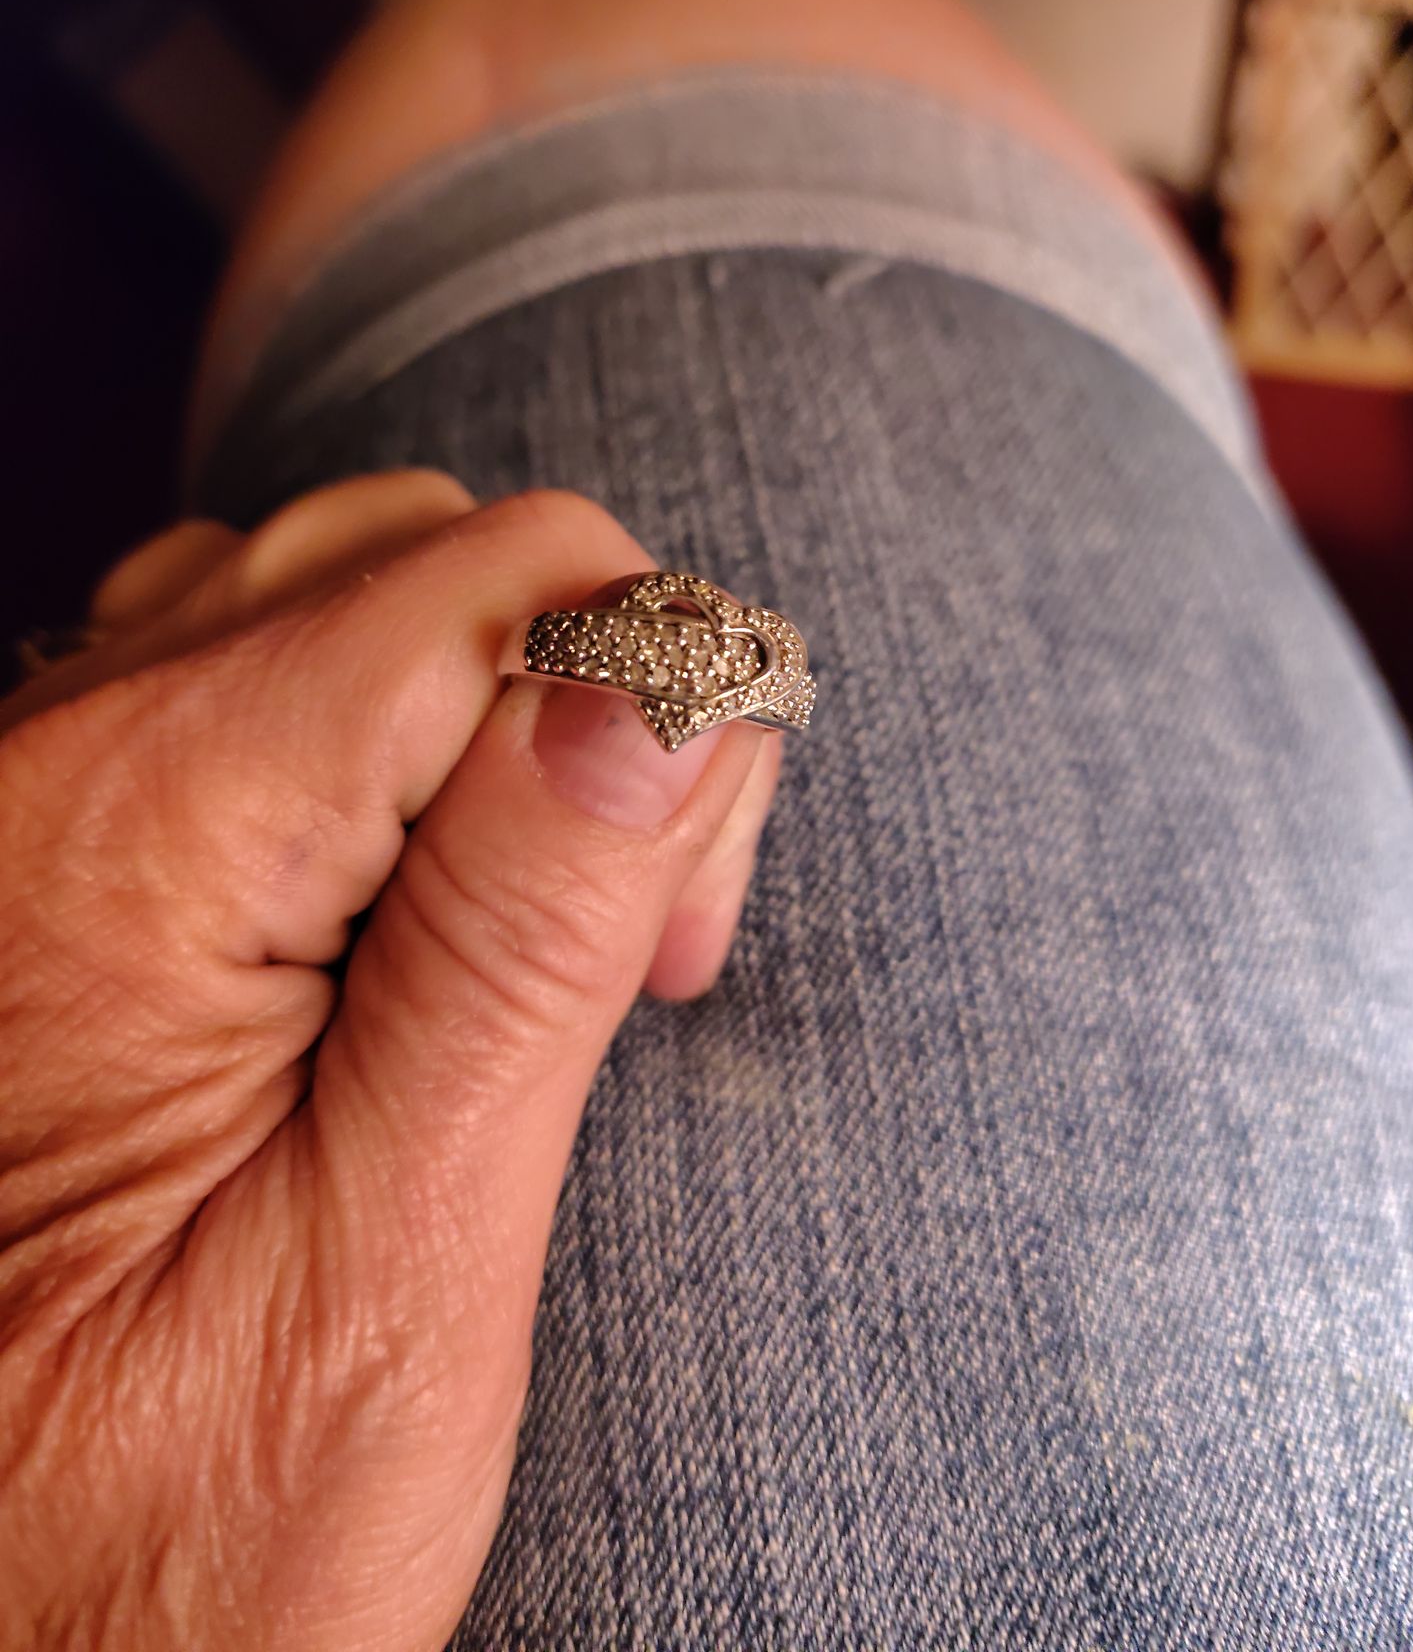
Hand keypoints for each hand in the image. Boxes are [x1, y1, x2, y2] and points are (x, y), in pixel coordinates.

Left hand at [0, 472, 779, 1650]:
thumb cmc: (162, 1537)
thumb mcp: (389, 1267)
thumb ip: (521, 946)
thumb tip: (661, 674)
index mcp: (140, 828)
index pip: (503, 581)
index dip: (654, 717)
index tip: (671, 953)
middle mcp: (60, 752)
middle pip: (431, 553)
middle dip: (587, 706)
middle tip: (614, 955)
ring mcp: (43, 783)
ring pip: (357, 587)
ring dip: (497, 717)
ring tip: (513, 942)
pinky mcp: (65, 836)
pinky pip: (264, 667)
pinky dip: (390, 734)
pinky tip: (404, 902)